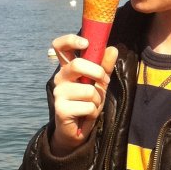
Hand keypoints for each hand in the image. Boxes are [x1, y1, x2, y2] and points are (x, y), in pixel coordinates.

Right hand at [50, 34, 117, 152]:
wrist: (77, 129)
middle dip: (97, 73)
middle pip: (77, 65)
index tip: (86, 43)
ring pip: (88, 90)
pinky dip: (93, 112)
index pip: (60, 46)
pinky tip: (86, 115)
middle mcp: (60, 78)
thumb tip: (112, 49)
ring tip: (92, 105)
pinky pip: (88, 107)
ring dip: (97, 100)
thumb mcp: (99, 83)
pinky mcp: (61, 109)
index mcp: (67, 68)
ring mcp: (59, 93)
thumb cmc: (87, 102)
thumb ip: (104, 66)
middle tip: (104, 82)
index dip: (71, 40)